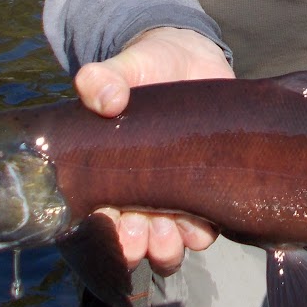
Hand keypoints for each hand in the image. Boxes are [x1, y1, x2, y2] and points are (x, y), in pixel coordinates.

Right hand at [73, 27, 233, 274]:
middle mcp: (139, 194)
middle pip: (135, 240)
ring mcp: (174, 196)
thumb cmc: (148, 67)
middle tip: (147, 230)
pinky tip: (204, 222)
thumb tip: (102, 97)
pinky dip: (202, 233)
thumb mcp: (125, 67)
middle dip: (140, 245)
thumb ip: (104, 78)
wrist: (192, 59)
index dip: (106, 232)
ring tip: (171, 231)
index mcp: (109, 174)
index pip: (99, 218)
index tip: (116, 224)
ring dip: (168, 247)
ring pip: (168, 243)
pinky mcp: (208, 191)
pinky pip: (205, 228)